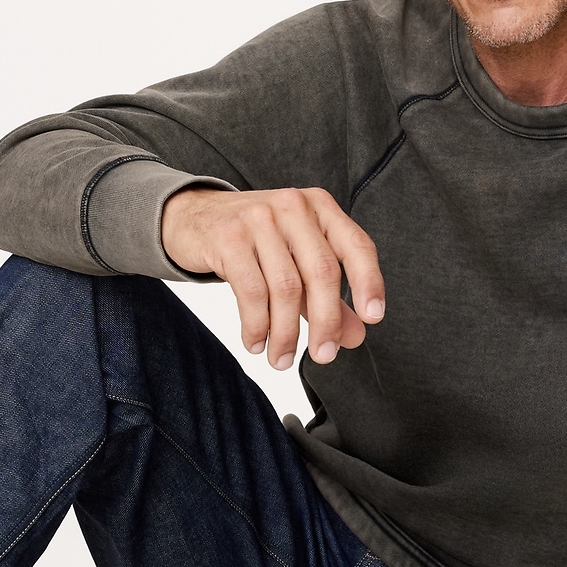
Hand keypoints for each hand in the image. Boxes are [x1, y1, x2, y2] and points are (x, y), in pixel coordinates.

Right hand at [161, 186, 384, 370]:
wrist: (193, 217)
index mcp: (319, 207)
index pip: (356, 246)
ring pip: (285, 287)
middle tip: (323, 357)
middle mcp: (293, 206)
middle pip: (322, 272)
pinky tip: (256, 343)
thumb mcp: (296, 261)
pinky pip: (251, 291)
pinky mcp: (228, 237)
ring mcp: (259, 218)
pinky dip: (256, 326)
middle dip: (326, 322)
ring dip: (285, 334)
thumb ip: (327, 297)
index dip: (369, 283)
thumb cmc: (254, 242)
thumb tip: (355, 337)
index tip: (373, 319)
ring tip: (281, 359)